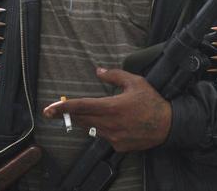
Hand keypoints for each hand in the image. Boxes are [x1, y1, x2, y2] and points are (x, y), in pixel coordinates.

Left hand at [43, 68, 171, 152]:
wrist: (168, 125)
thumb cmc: (152, 101)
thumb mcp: (135, 82)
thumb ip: (114, 75)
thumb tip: (98, 71)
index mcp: (112, 107)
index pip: (81, 107)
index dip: (63, 108)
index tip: (48, 109)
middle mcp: (110, 124)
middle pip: (81, 119)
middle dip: (68, 114)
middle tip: (55, 111)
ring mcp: (113, 137)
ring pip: (91, 128)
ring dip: (86, 120)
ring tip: (88, 113)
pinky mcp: (118, 146)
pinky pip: (103, 136)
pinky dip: (102, 128)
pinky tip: (113, 122)